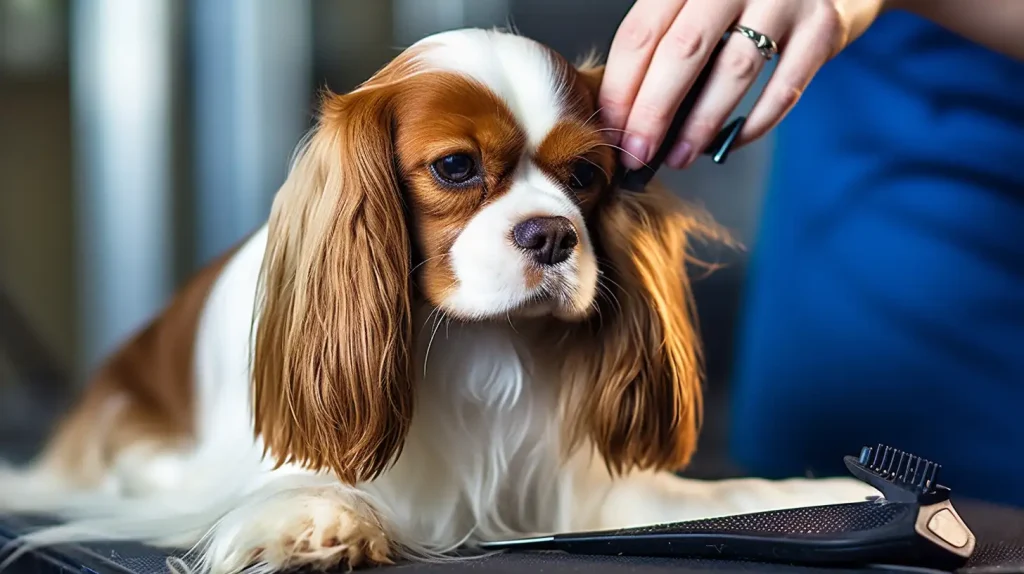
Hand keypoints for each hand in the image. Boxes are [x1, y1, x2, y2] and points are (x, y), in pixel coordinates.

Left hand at [600, 0, 890, 169]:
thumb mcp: (697, 3)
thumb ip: (666, 41)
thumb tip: (628, 114)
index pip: (642, 31)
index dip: (622, 86)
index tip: (612, 130)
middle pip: (682, 50)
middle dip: (653, 112)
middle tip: (637, 154)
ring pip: (733, 70)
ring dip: (700, 124)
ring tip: (678, 157)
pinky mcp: (823, 27)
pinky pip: (784, 88)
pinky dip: (754, 124)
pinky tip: (730, 143)